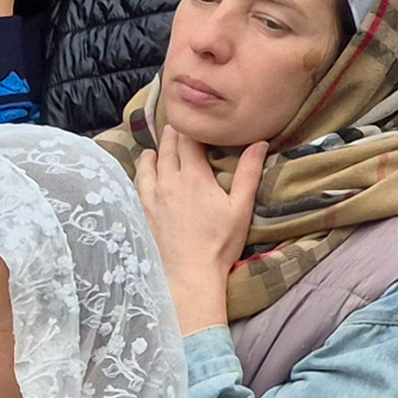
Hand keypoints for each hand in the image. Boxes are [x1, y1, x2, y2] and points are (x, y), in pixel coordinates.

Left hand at [133, 115, 266, 336]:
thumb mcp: (240, 207)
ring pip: (149, 164)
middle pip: (167, 148)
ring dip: (155, 152)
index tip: (197, 122)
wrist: (189, 275)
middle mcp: (168, 181)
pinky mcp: (143, 212)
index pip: (189, 139)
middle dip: (174, 135)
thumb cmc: (219, 243)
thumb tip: (259, 143)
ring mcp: (152, 197)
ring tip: (157, 148)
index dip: (193, 128)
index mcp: (193, 176)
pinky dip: (141, 172)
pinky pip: (138, 184)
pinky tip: (144, 174)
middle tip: (178, 126)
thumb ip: (248, 172)